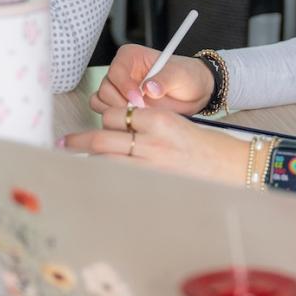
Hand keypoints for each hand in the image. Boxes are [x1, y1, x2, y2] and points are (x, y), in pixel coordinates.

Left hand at [61, 105, 244, 183]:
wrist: (232, 167)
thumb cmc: (206, 147)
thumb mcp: (176, 125)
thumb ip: (147, 125)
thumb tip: (118, 133)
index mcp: (158, 118)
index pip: (116, 114)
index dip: (104, 120)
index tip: (94, 125)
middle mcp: (151, 139)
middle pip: (103, 136)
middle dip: (79, 141)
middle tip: (63, 143)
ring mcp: (150, 162)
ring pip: (106, 157)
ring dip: (89, 159)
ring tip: (75, 161)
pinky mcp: (152, 181)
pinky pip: (119, 176)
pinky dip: (104, 175)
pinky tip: (95, 177)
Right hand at [89, 43, 212, 114]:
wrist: (194, 93)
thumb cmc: (186, 76)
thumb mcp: (180, 74)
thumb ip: (164, 79)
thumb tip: (150, 87)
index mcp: (131, 57)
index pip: (116, 71)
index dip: (125, 87)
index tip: (138, 99)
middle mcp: (122, 73)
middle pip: (105, 90)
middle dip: (121, 104)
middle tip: (142, 111)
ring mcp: (119, 91)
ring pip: (102, 103)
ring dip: (119, 114)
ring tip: (141, 116)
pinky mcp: (120, 107)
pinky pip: (108, 116)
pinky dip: (120, 121)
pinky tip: (137, 122)